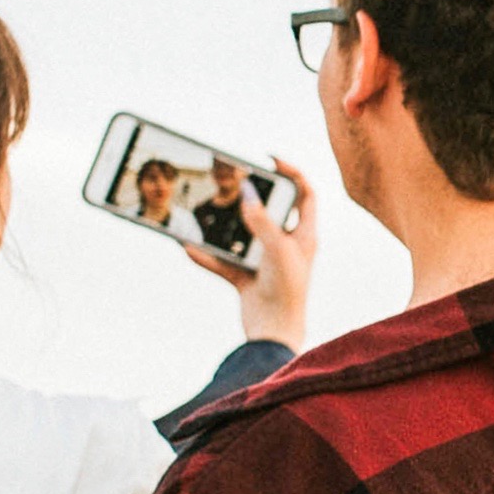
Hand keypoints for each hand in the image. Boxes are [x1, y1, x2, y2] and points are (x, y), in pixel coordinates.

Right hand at [186, 158, 317, 351]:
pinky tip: (188, 247)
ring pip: (241, 235)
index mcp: (305, 235)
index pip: (305, 194)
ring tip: (204, 209)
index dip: (292, 172)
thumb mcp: (278, 250)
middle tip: (229, 179)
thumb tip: (247, 193)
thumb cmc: (288, 292)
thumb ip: (262, 221)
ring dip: (222, 226)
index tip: (270, 158)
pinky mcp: (247, 278)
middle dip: (250, 196)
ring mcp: (266, 262)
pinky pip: (223, 262)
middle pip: (269, 210)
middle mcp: (287, 246)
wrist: (274, 334)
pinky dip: (206, 256)